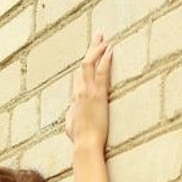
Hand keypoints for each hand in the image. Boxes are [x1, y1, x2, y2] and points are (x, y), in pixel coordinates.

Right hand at [65, 34, 111, 148]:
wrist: (85, 144)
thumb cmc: (80, 139)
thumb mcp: (71, 126)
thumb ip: (71, 115)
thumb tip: (71, 112)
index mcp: (75, 99)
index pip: (80, 76)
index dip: (87, 64)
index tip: (92, 55)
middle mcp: (80, 91)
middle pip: (84, 65)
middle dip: (91, 49)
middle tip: (98, 37)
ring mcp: (88, 91)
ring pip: (90, 63)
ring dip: (97, 49)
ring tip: (104, 38)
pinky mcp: (98, 94)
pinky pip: (101, 71)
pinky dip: (104, 59)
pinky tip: (109, 49)